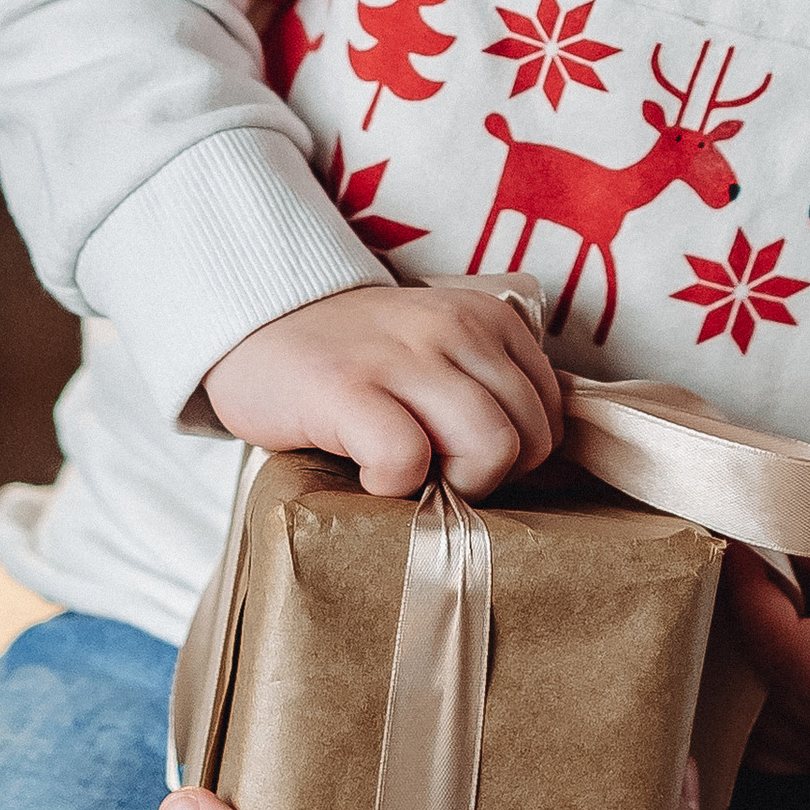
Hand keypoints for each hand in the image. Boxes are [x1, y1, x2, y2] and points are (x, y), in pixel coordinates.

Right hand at [202, 284, 561, 497]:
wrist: (258, 323)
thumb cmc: (358, 358)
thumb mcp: (441, 351)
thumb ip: (487, 386)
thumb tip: (533, 461)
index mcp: (488, 320)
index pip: (551, 414)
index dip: (517, 456)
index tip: (465, 457)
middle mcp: (456, 328)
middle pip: (530, 436)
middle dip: (491, 477)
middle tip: (437, 477)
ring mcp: (403, 356)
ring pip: (488, 446)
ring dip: (452, 488)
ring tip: (407, 477)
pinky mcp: (346, 389)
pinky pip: (407, 459)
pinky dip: (392, 485)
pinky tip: (366, 473)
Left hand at [731, 534, 809, 777]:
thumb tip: (764, 529)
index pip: (771, 639)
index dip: (744, 584)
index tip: (733, 536)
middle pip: (751, 675)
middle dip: (735, 613)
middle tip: (731, 556)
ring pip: (744, 710)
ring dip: (737, 653)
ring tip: (747, 596)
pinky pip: (760, 734)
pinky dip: (750, 690)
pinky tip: (760, 643)